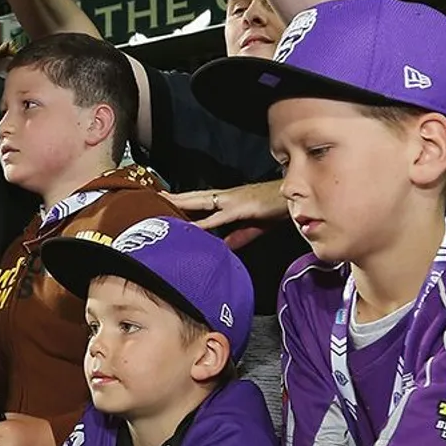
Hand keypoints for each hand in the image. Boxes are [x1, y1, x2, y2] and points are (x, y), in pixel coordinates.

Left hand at [162, 181, 287, 249]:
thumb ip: (236, 237)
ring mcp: (231, 201)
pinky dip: (204, 223)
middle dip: (174, 198)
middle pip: (193, 197)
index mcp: (226, 201)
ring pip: (200, 201)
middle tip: (153, 197)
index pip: (198, 201)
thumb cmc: (273, 209)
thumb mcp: (251, 227)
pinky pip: (218, 218)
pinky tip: (191, 227)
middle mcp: (224, 197)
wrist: (292, 200)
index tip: (163, 202)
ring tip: (163, 203)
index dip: (181, 201)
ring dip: (181, 203)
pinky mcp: (240, 208)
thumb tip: (222, 248)